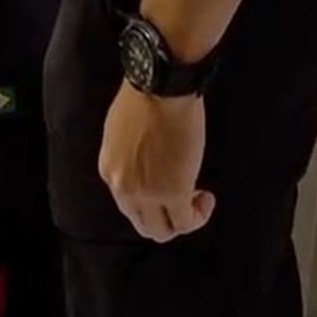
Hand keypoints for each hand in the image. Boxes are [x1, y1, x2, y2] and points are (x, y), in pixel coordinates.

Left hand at [98, 82, 215, 242]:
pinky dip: (199, 215)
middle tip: (187, 199)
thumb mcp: (122, 132)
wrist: (161, 86)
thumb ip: (130, 156)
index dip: (152, 198)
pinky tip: (206, 198)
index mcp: (109, 171)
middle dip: (167, 216)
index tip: (170, 183)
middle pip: (143, 224)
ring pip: (163, 230)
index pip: (128, 203)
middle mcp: (122, 187)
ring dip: (184, 220)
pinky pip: (186, 221)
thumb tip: (149, 165)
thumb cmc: (146, 97)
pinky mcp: (173, 192)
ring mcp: (146, 193)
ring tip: (198, 200)